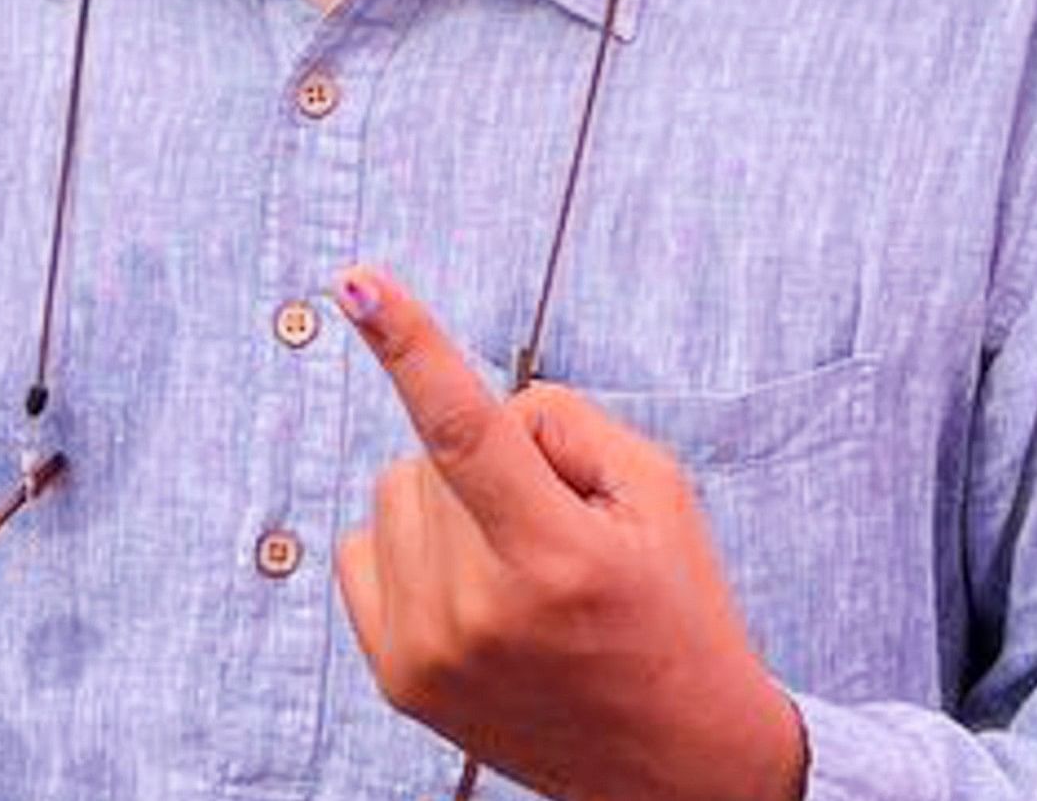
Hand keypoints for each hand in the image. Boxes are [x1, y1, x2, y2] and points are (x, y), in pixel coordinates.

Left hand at [331, 267, 805, 800]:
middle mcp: (479, 611)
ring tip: (522, 568)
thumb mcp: (659, 493)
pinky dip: (414, 548)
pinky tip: (472, 588)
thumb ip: (564, 426)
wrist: (678, 761)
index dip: (409, 346)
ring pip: (395, 495)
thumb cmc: (675, 610)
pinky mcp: (397, 680)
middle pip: (433, 454)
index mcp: (556, 556)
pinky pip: (365, 549)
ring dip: (449, 505)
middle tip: (560, 529)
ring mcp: (428, 653)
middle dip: (495, 463)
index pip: (466, 429)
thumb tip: (476, 411)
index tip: (358, 283)